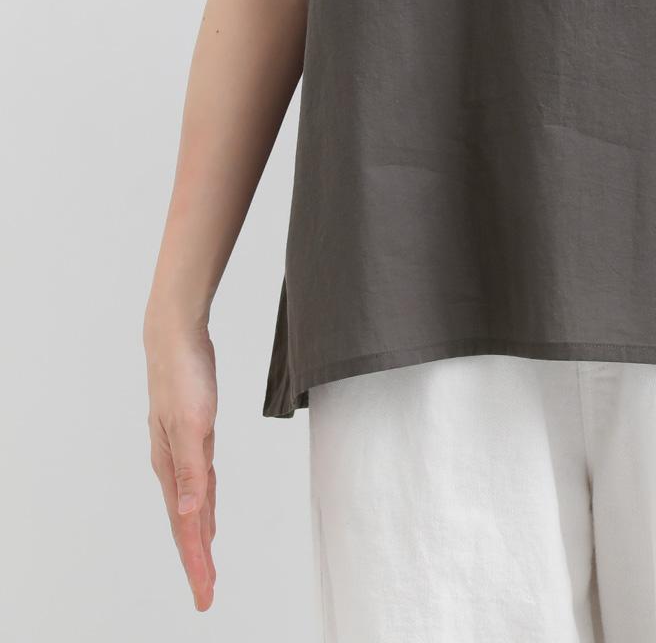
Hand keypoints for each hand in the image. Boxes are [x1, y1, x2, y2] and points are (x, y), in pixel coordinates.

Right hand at [145, 318, 218, 610]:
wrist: (174, 336)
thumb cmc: (183, 374)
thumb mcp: (192, 422)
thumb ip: (191, 469)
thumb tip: (189, 514)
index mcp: (172, 467)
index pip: (185, 527)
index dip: (196, 563)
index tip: (205, 597)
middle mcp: (173, 465)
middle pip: (187, 524)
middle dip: (196, 560)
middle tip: (206, 595)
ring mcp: (182, 450)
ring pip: (192, 505)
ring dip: (199, 536)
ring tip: (206, 566)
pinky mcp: (193, 434)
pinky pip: (199, 482)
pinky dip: (203, 505)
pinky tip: (205, 512)